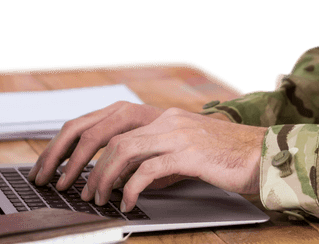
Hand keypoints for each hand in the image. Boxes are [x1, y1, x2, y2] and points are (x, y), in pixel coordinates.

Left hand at [27, 101, 265, 211]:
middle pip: (103, 131)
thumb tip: (120, 177)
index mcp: (158, 116)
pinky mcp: (189, 153)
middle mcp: (163, 119)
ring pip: (121, 149)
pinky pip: (148, 169)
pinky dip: (130, 188)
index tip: (53, 165)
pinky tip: (126, 203)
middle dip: (74, 159)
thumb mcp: (182, 154)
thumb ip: (152, 158)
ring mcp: (176, 133)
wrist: (264, 155)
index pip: (101, 120)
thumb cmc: (225, 159)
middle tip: (60, 185)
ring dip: (100, 176)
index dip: (71, 142)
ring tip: (94, 198)